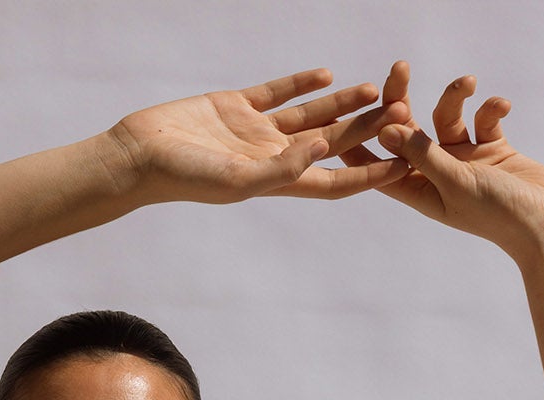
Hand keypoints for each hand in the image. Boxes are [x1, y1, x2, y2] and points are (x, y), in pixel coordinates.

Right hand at [106, 67, 411, 204]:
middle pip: (330, 145)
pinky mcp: (235, 106)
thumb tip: (322, 149)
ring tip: (375, 88)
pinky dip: (300, 84)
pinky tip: (324, 73)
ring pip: (309, 116)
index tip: (403, 165)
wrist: (140, 155)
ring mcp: (253, 132)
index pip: (333, 181)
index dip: (370, 175)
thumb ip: (280, 167)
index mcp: (276, 181)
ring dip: (342, 104)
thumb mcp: (236, 179)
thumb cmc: (183, 177)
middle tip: (400, 114)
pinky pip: (276, 93)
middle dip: (365, 132)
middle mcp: (270, 157)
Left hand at [339, 64, 543, 255]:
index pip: (379, 165)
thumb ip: (422, 155)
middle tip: (399, 68)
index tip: (342, 111)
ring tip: (467, 82)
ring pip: (446, 118)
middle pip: (408, 132)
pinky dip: (490, 108)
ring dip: (454, 96)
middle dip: (403, 100)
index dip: (360, 140)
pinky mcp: (492, 149)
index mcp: (420, 192)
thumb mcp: (455, 182)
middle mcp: (438, 175)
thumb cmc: (498, 214)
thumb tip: (385, 129)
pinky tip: (501, 106)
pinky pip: (482, 119)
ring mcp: (465, 162)